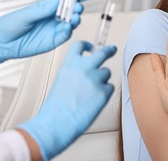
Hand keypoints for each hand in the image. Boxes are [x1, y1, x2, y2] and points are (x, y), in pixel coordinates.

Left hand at [0, 0, 90, 79]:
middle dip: (77, 8)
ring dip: (75, 19)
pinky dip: (69, 31)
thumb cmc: (9, 25)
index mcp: (46, 8)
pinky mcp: (53, 41)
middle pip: (70, 11)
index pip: (64, 0)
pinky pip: (65, 36)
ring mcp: (53, 30)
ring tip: (75, 16)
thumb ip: (43, 10)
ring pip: (70, 23)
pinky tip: (68, 27)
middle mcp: (52, 18)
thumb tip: (57, 2)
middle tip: (78, 6)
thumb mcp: (26, 14)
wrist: (1, 43)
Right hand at [18, 41, 116, 159]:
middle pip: (102, 53)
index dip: (87, 44)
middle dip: (109, 50)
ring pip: (106, 72)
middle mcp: (84, 68)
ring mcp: (95, 79)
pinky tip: (94, 100)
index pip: (80, 45)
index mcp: (70, 64)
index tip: (92, 47)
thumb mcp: (61, 80)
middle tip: (112, 50)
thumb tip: (87, 70)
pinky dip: (105, 92)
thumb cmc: (55, 107)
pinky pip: (110, 87)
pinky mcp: (104, 92)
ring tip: (90, 93)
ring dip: (102, 79)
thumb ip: (74, 72)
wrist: (56, 123)